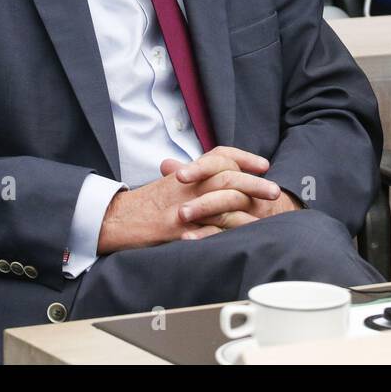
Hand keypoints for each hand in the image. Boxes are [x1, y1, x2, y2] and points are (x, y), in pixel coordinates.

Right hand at [96, 146, 288, 252]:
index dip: (243, 157)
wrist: (115, 219)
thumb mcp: (169, 185)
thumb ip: (193, 179)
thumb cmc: (144, 205)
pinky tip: (244, 236)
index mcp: (187, 172)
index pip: (220, 155)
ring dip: (247, 207)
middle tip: (275, 190)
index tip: (263, 164)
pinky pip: (207, 229)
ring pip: (221, 200)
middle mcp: (186, 185)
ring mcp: (182, 206)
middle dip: (254, 182)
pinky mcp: (176, 228)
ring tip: (266, 214)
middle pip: (227, 176)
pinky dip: (227, 232)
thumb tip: (218, 177)